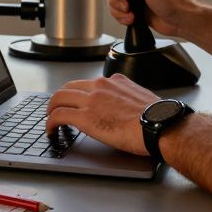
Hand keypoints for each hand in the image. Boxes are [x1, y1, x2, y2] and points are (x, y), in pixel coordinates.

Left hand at [44, 74, 159, 155]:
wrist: (160, 126)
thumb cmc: (157, 118)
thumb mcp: (140, 98)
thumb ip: (126, 98)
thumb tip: (122, 108)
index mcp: (114, 81)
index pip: (88, 83)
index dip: (77, 93)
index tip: (75, 102)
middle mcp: (100, 86)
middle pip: (68, 87)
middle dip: (59, 99)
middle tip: (56, 110)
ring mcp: (91, 100)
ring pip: (59, 98)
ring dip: (51, 109)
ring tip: (50, 120)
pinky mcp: (85, 117)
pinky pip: (58, 116)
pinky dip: (50, 123)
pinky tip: (51, 131)